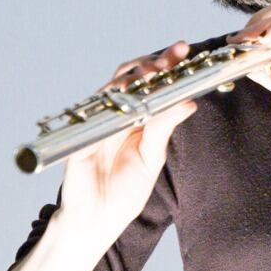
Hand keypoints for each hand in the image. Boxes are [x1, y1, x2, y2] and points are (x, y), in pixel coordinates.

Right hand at [58, 41, 197, 228]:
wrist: (96, 220)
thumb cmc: (123, 193)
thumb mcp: (151, 158)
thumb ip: (164, 129)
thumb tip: (189, 103)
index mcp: (137, 119)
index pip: (151, 84)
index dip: (165, 65)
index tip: (182, 50)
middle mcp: (117, 116)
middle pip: (132, 78)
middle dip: (151, 63)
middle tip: (171, 57)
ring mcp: (98, 123)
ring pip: (113, 88)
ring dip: (133, 77)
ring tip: (155, 71)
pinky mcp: (82, 137)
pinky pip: (96, 115)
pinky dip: (111, 105)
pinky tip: (128, 101)